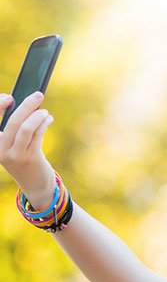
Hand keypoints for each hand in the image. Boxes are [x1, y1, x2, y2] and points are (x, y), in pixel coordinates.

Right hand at [0, 91, 56, 208]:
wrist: (35, 186)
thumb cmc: (24, 161)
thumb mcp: (13, 146)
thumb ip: (14, 129)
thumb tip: (23, 105)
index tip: (10, 97)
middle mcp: (1, 150)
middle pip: (13, 121)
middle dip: (27, 105)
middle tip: (38, 95)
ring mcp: (16, 156)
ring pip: (26, 128)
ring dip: (38, 115)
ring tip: (45, 112)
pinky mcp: (31, 159)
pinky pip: (38, 135)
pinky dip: (44, 123)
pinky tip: (48, 119)